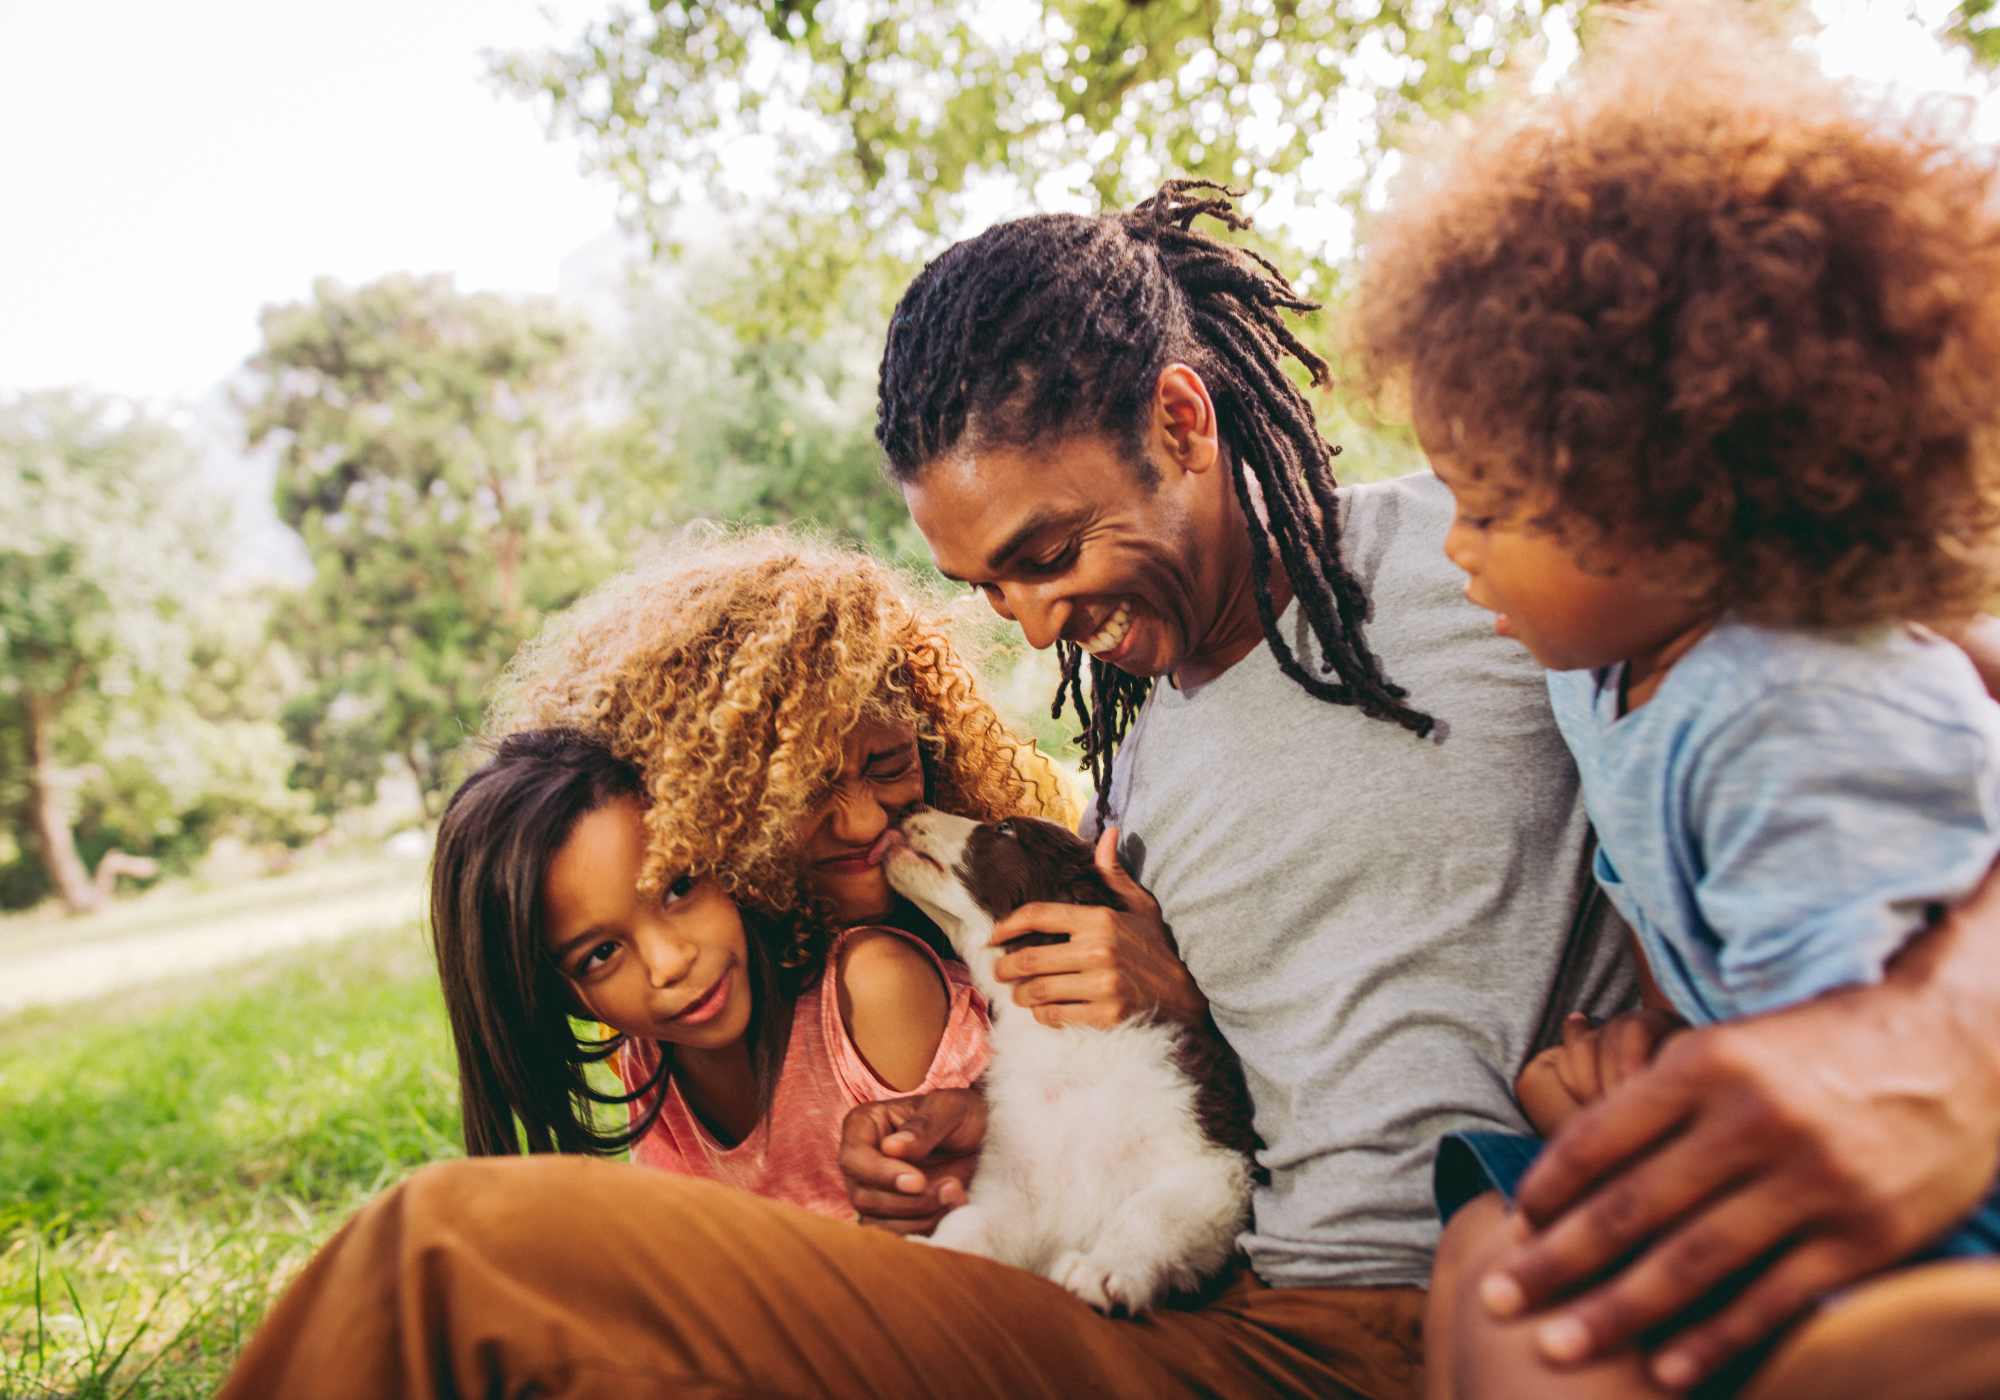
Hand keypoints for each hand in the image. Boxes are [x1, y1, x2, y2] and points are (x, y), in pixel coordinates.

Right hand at [838, 1087, 985, 1234]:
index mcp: (864, 1125)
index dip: (882, 1175)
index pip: (854, 1158)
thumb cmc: (963, 1114)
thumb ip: (923, 1126)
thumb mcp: (950, 1108)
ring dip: (922, 1217)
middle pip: (864, 1196)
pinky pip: (898, 1235)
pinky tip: (951, 1208)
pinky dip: (927, 1228)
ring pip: (880, 1222)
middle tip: (950, 1186)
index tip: (918, 1181)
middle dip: (909, 1200)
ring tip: (956, 1193)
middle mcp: (861, 1161)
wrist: (984, 1140)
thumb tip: (891, 1148)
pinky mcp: (892, 1215)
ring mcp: (874, 1191)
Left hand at [987, 825, 1205, 1028]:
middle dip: (1005, 967)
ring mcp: (1102, 986)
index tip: (994, 935)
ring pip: (1038, 991)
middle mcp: (1098, 951)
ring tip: (1019, 993)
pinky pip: (1056, 1016)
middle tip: (999, 971)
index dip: (1007, 925)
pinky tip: (1044, 1011)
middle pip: (1029, 959)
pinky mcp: (1106, 1016)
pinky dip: (1043, 1016)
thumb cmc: (1158, 949)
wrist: (1188, 997)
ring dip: (1021, 995)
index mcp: (1100, 920)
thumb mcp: (1141, 907)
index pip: (1038, 915)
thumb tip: (1108, 832)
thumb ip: (1115, 874)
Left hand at [1482, 890, 1999, 1391]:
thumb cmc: (1821, 1047)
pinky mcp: (1864, 1236)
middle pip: (1632, 1207)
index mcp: (1708, 1063)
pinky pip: (1773, 1299)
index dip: (1548, 1187)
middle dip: (1557, 1262)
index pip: (1601, 1135)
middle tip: (1499, 1301)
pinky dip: (1715, 1338)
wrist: (1957, 1046)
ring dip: (1617, 1312)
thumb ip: (1662, 1096)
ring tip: (1558, 1348)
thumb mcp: (1734, 1044)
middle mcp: (1752, 1121)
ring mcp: (1811, 1183)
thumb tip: (1575, 1164)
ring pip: (1693, 1261)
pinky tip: (1665, 1370)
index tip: (1512, 1226)